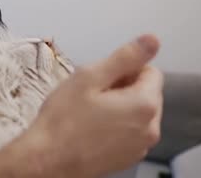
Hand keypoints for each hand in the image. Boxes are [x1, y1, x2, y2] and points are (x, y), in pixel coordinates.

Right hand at [0, 35, 163, 177]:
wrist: (47, 159)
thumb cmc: (64, 118)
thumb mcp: (90, 77)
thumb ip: (125, 57)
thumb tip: (153, 39)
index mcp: (144, 104)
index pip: (151, 71)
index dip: (125, 70)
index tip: (101, 80)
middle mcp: (150, 128)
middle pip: (146, 93)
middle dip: (123, 89)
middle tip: (92, 96)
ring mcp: (140, 146)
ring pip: (138, 113)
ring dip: (120, 108)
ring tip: (90, 113)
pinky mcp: (129, 158)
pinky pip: (130, 132)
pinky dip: (116, 127)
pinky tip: (92, 129)